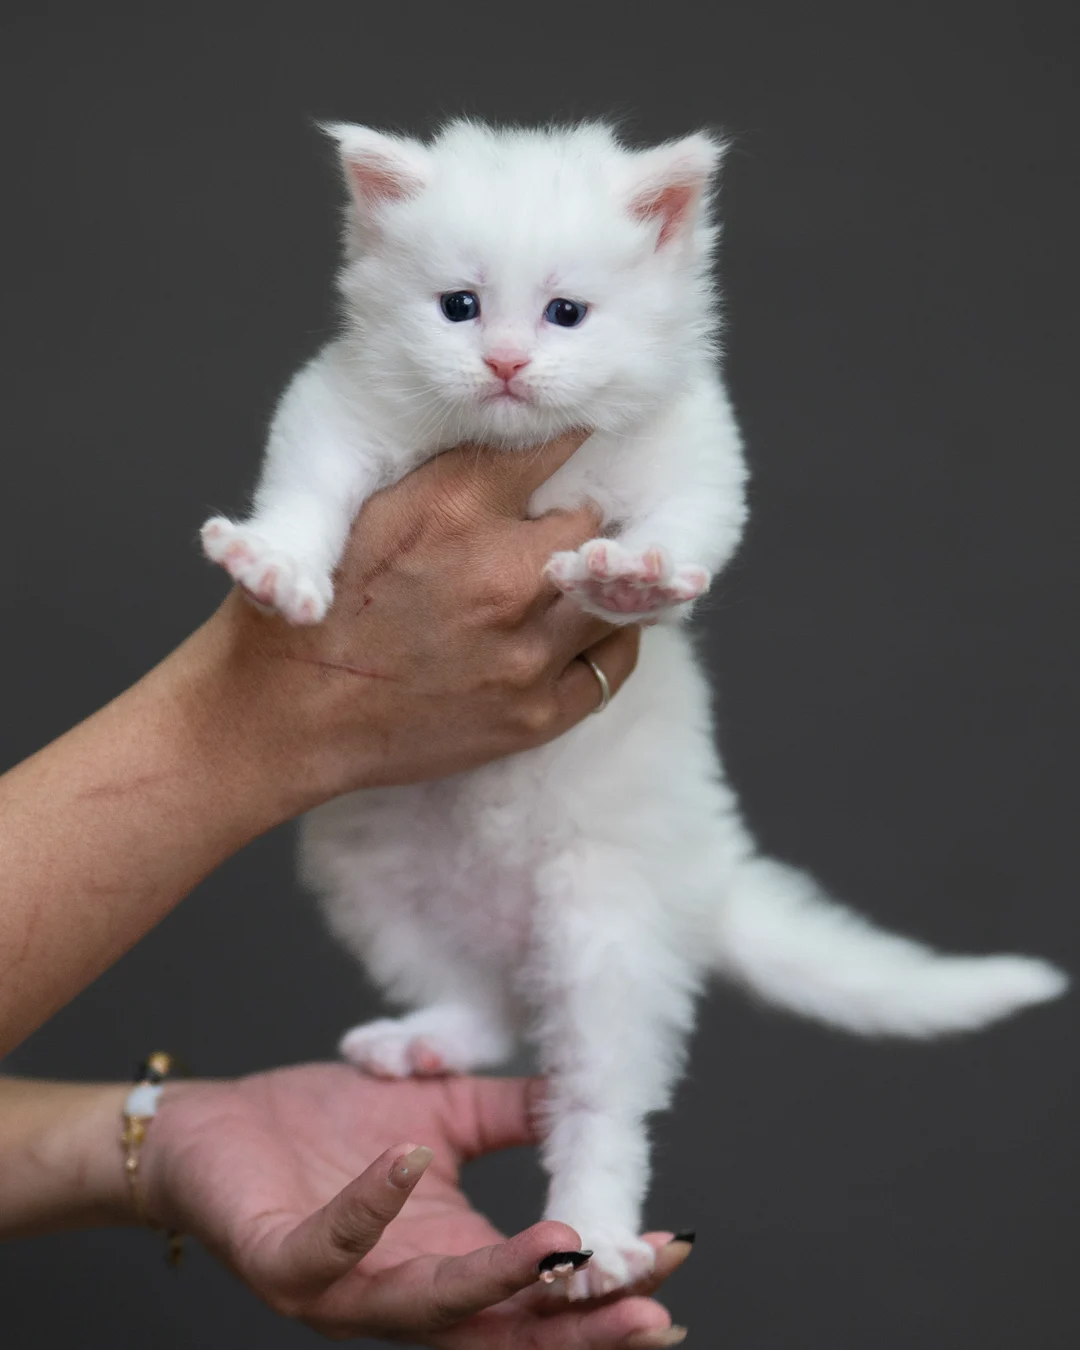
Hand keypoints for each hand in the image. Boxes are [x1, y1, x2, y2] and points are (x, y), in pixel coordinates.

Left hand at [139, 1064, 690, 1346]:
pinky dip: (370, 1209)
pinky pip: (327, 1250)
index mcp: (450, 1261)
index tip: (669, 1254)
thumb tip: (594, 1099)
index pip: (541, 1295)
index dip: (604, 1284)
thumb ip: (515, 1116)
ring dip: (495, 1284)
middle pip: (503, 1332)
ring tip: (561, 1250)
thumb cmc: (331, 1128)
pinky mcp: (279, 1261)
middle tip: (647, 1308)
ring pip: (426, 1309)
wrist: (220, 1126)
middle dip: (578, 1328)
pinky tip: (410, 1161)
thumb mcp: (442, 1116)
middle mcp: (402, 1294)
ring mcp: (341, 1288)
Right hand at [179, 432, 639, 817]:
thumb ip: (450, 471)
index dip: (568, 443)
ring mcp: (527, 653)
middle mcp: (504, 578)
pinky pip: (614, 664)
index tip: (576, 443)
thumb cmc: (318, 610)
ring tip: (584, 572)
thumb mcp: (369, 507)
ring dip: (602, 577)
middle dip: (580, 516)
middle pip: (593, 522)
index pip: (554, 449)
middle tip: (566, 519)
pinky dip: (611, 637)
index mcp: (456, 510)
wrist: (286, 718)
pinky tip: (590, 623)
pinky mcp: (537, 713)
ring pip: (615, 592)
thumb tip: (521, 438)